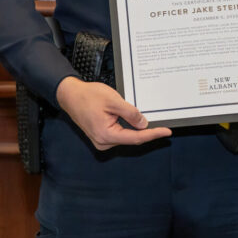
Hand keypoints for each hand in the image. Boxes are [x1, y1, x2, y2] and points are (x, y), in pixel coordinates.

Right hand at [56, 76, 170, 150]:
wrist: (70, 95)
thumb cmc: (88, 96)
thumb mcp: (113, 101)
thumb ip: (130, 113)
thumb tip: (144, 124)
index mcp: (106, 135)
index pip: (136, 138)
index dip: (153, 135)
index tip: (167, 132)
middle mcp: (103, 142)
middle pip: (132, 139)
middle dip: (147, 132)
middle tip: (163, 125)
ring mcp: (101, 141)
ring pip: (126, 136)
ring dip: (137, 129)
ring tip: (149, 121)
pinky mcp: (101, 136)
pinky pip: (120, 134)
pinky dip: (129, 128)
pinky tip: (135, 121)